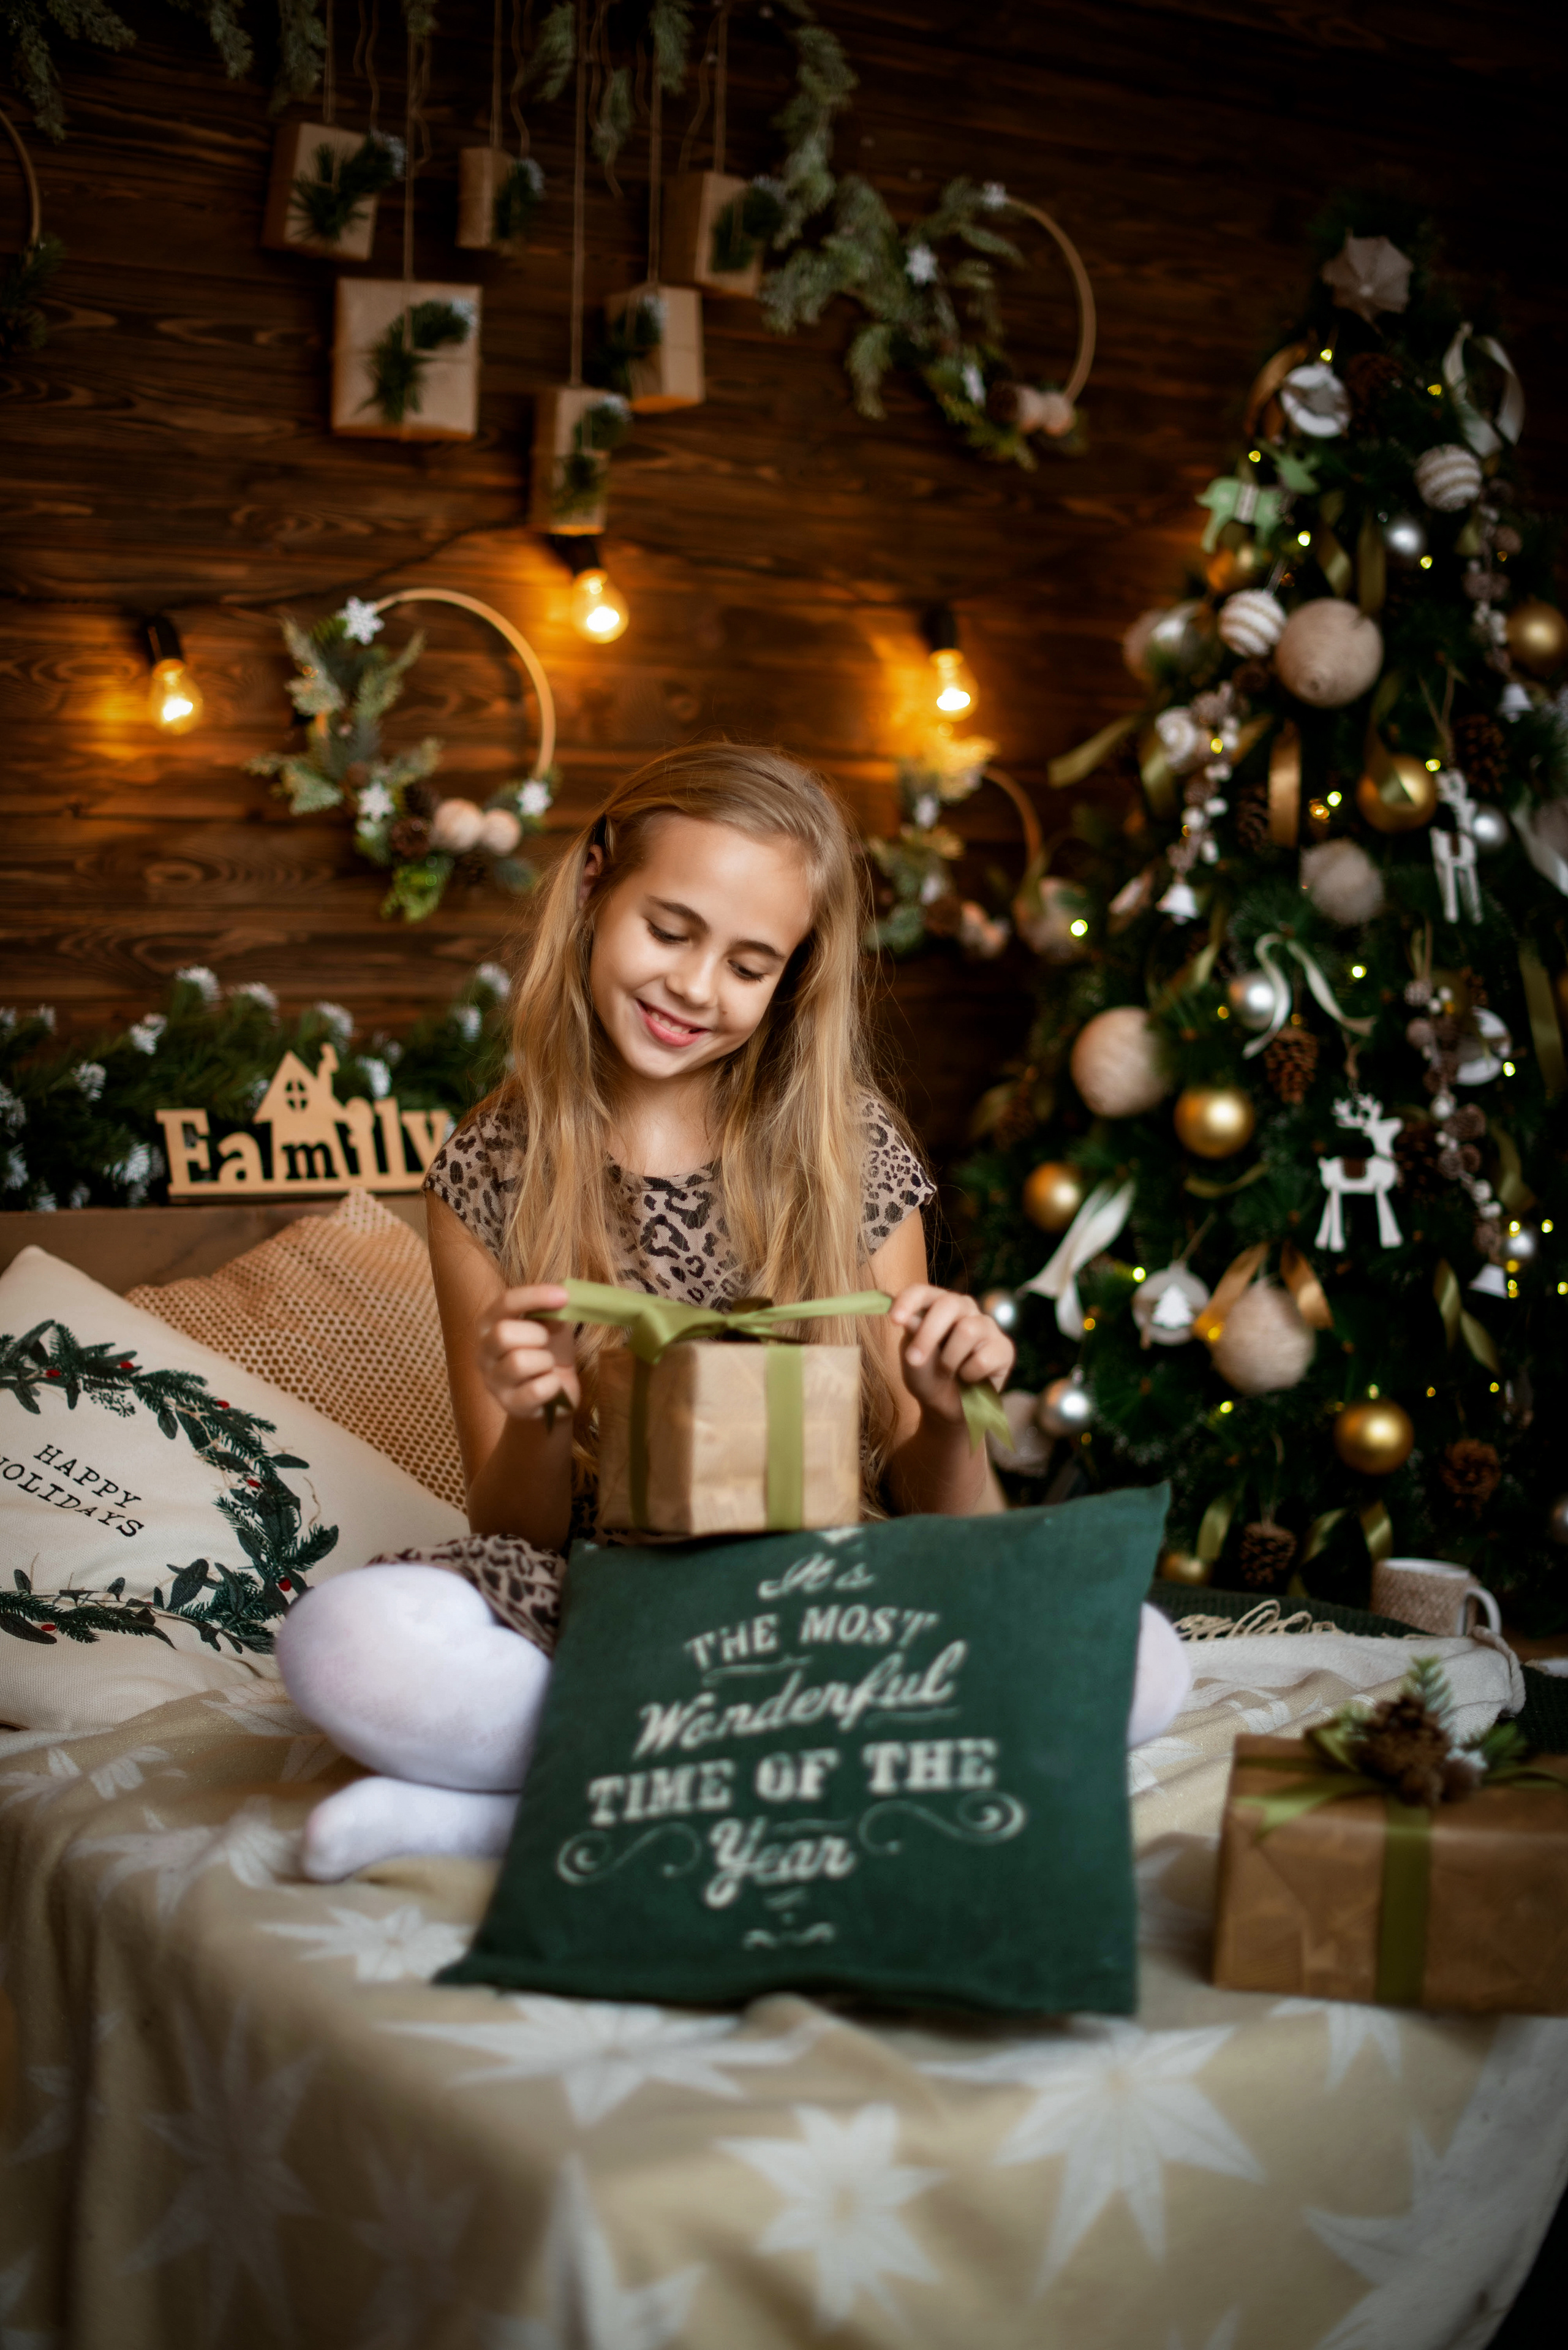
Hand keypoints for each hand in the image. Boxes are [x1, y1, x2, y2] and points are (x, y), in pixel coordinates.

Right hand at [475, 1284, 579, 1423]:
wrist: (556, 1391)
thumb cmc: (550, 1350)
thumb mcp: (551, 1323)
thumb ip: (550, 1309)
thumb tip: (561, 1296)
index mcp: (489, 1325)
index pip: (504, 1303)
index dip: (534, 1296)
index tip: (563, 1296)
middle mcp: (483, 1352)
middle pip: (502, 1333)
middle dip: (536, 1334)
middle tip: (546, 1341)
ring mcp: (493, 1381)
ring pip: (518, 1362)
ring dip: (545, 1361)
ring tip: (547, 1365)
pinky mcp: (509, 1405)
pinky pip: (535, 1390)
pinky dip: (553, 1385)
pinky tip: (552, 1385)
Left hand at [888, 1283, 1014, 1425]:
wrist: (948, 1408)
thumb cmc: (928, 1377)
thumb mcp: (912, 1359)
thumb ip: (913, 1337)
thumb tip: (911, 1318)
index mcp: (936, 1304)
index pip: (922, 1291)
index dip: (908, 1301)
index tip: (894, 1320)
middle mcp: (964, 1309)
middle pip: (949, 1304)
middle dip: (928, 1334)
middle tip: (914, 1360)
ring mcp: (986, 1326)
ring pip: (968, 1330)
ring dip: (949, 1360)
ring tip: (947, 1372)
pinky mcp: (1004, 1348)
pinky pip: (983, 1358)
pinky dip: (969, 1375)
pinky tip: (969, 1378)